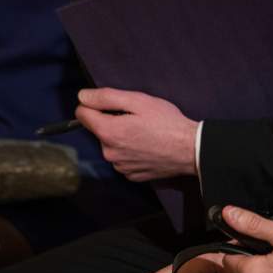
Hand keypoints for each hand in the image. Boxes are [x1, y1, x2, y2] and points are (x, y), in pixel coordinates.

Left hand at [75, 88, 198, 180]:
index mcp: (108, 132)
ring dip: (122, 138)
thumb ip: (107, 97)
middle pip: (99, 130)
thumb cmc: (167, 122)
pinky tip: (147, 146)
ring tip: (145, 133)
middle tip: (137, 118)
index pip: (81, 114)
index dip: (95, 105)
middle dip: (112, 122)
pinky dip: (131, 152)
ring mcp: (120, 167)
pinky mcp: (131, 175)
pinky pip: (123, 159)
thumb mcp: (138, 101)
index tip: (113, 104)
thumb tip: (82, 96)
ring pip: (111, 145)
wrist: (190, 150)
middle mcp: (109, 153)